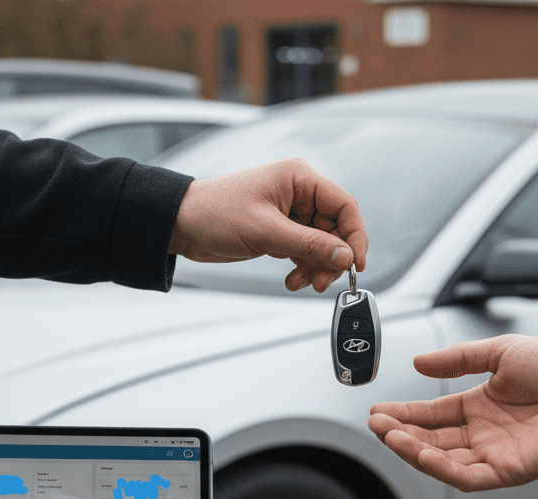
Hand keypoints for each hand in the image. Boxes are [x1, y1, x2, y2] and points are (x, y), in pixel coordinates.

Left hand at [169, 158, 367, 292]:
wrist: (182, 224)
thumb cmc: (215, 213)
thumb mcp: (267, 232)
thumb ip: (310, 245)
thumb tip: (346, 257)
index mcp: (299, 178)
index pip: (345, 206)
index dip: (355, 236)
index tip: (356, 264)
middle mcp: (299, 193)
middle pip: (336, 229)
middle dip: (331, 258)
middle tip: (321, 281)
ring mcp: (290, 212)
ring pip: (322, 244)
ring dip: (315, 267)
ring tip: (300, 282)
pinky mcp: (281, 230)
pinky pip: (305, 251)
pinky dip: (303, 267)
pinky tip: (292, 278)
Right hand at [368, 335, 537, 491]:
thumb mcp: (501, 352)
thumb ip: (458, 359)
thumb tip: (418, 362)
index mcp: (481, 405)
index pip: (433, 414)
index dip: (404, 414)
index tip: (377, 411)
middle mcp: (485, 433)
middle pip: (432, 439)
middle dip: (402, 433)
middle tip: (376, 425)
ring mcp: (496, 453)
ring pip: (444, 461)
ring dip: (415, 451)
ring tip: (390, 437)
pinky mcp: (511, 471)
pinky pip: (469, 476)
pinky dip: (442, 468)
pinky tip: (422, 453)